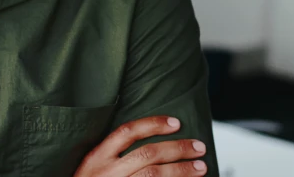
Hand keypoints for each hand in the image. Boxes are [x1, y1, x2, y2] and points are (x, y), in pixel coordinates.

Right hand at [73, 116, 207, 176]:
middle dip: (177, 149)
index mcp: (97, 157)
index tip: (176, 122)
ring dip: (181, 170)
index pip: (128, 132)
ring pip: (155, 176)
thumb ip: (113, 156)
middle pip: (148, 154)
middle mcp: (108, 172)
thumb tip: (149, 144)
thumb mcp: (92, 167)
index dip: (153, 124)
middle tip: (198, 147)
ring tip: (201, 167)